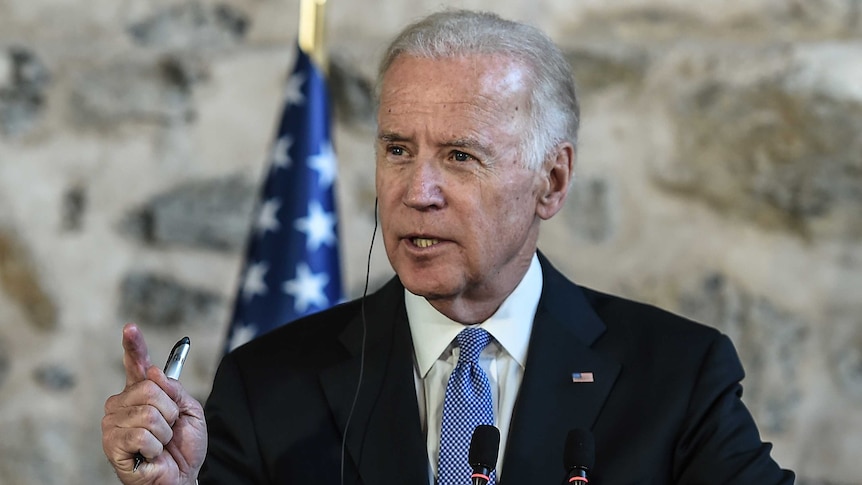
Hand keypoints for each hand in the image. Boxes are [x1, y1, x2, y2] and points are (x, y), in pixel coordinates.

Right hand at [102, 324, 206, 484]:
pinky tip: (152, 453)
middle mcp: (121, 405)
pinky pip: (142, 434)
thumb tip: (154, 372)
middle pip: (149, 388)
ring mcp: (113, 425)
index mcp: (140, 393)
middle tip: (169, 428)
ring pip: (148, 413)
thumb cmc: (183, 445)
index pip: (136, 365)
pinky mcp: (112, 445)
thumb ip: (174, 389)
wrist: (183, 475)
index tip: (131, 328)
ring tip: (160, 443)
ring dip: (164, 431)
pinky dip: (156, 446)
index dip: (133, 346)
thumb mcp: (189, 409)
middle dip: (170, 411)